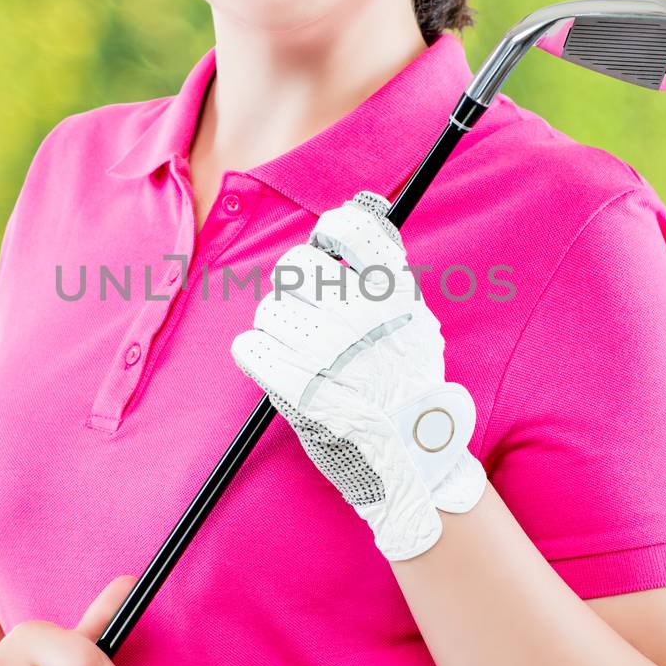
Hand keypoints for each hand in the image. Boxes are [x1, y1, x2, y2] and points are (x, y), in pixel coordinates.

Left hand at [230, 190, 486, 561]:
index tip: (326, 248)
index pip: (351, 229)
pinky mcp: (297, 389)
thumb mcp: (416, 322)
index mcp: (395, 298)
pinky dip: (254, 353)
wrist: (410, 460)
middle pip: (295, 266)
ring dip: (274, 326)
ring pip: (268, 308)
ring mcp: (329, 354)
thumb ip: (388, 269)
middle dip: (293, 287)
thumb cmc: (407, 387)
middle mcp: (361, 318)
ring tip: (296, 350)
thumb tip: (362, 205)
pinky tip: (272, 364)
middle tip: (305, 312)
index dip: (330, 231)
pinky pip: (249, 346)